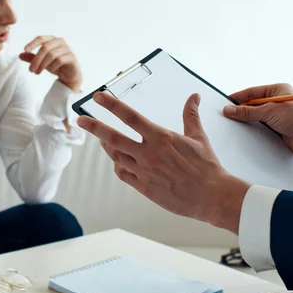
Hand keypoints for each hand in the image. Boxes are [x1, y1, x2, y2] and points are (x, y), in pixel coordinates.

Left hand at [19, 36, 82, 91]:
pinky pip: (60, 60)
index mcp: (52, 40)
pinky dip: (53, 66)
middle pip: (45, 47)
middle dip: (36, 59)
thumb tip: (20, 55)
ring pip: (52, 54)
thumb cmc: (56, 66)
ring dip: (42, 64)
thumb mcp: (41, 62)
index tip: (25, 49)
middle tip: (30, 70)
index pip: (41, 38)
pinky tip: (51, 70)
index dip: (32, 43)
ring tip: (37, 72)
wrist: (69, 76)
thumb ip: (32, 58)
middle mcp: (60, 42)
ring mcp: (67, 49)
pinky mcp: (72, 57)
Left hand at [77, 92, 249, 233]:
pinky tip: (118, 161)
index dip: (112, 105)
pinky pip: (123, 174)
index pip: (130, 117)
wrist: (212, 196)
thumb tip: (194, 97)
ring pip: (115, 156)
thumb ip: (191, 115)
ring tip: (101, 140)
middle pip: (113, 138)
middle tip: (81, 120)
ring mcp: (144, 171)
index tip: (98, 97)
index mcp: (161, 138)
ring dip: (106, 146)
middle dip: (94, 127)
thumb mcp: (198, 137)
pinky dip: (118, 165)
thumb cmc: (207, 167)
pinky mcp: (144, 187)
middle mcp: (149, 153)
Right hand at [223, 83, 292, 153]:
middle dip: (241, 111)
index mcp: (276, 91)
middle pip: (253, 105)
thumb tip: (230, 110)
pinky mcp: (277, 129)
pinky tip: (244, 134)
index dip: (238, 97)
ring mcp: (277, 116)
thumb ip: (247, 112)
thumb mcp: (269, 111)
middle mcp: (276, 102)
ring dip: (248, 122)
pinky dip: (253, 131)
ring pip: (256, 118)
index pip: (252, 92)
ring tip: (233, 125)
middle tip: (226, 115)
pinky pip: (261, 129)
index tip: (224, 103)